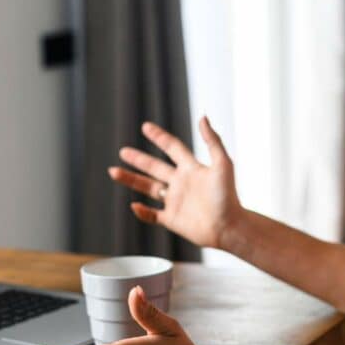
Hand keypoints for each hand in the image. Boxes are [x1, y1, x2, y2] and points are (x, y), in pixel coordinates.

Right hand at [108, 117, 241, 249]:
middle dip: (138, 160)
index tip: (145, 127)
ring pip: (148, 188)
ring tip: (113, 172)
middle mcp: (181, 183)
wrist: (230, 227)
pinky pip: (152, 215)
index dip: (159, 137)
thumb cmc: (229, 196)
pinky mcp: (173, 220)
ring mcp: (176, 201)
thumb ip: (212, 141)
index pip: (173, 148)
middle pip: (155, 167)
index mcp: (192, 169)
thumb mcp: (223, 164)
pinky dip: (142, 212)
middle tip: (123, 151)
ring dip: (131, 180)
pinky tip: (133, 205)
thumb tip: (203, 117)